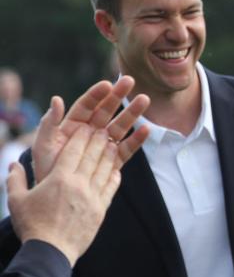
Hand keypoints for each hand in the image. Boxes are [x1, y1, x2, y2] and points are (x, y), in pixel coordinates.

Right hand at [8, 127, 123, 264]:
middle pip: (92, 157)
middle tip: (103, 130)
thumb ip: (15, 179)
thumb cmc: (31, 225)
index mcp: (59, 179)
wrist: (50, 251)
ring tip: (112, 144)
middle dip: (98, 141)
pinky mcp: (100, 211)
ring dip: (108, 156)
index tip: (86, 128)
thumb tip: (13, 164)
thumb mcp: (16, 200)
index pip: (73, 151)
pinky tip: (116, 171)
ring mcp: (92, 198)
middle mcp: (79, 185)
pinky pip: (110, 190)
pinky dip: (114, 178)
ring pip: (104, 171)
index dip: (81, 137)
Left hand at [33, 76, 149, 181]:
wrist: (58, 196)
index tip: (108, 84)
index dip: (96, 94)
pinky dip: (137, 140)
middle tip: (130, 80)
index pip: (86, 105)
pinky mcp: (113, 161)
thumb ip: (49, 123)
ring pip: (120, 126)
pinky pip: (127, 148)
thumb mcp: (43, 145)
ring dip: (132, 113)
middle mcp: (90, 132)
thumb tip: (56, 99)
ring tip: (145, 100)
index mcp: (72, 125)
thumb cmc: (46, 169)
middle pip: (106, 111)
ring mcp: (103, 146)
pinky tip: (147, 130)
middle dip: (118, 96)